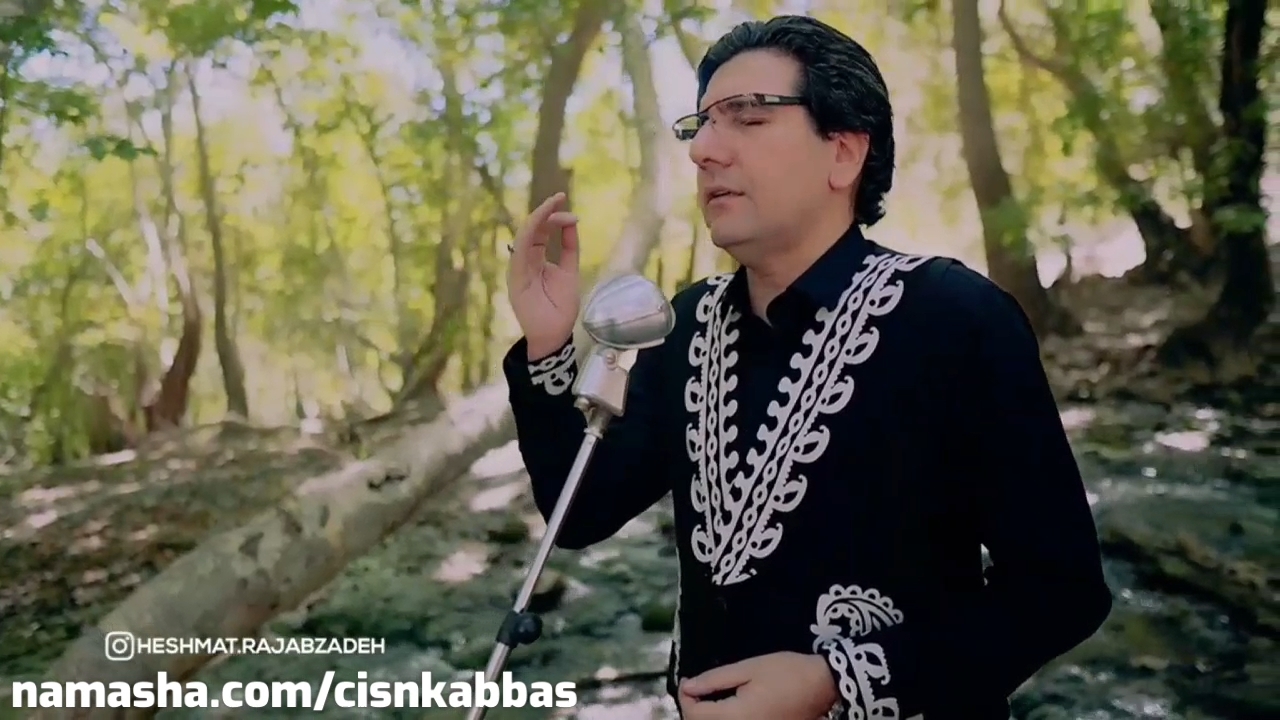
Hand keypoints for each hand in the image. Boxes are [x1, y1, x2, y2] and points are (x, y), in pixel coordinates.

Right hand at [507, 192, 580, 359]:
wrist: (555, 334)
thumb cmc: (561, 307)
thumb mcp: (569, 271)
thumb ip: (568, 247)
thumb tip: (571, 221)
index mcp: (535, 259)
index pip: (540, 232)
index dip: (553, 217)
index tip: (570, 211)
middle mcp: (524, 261)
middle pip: (531, 230)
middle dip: (545, 211)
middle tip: (560, 197)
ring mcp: (518, 269)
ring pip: (523, 236)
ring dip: (537, 218)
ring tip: (552, 203)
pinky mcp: (516, 278)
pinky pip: (519, 251)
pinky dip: (528, 234)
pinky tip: (539, 220)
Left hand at [678, 652, 838, 719]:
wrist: (822, 685)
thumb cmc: (786, 671)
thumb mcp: (748, 668)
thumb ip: (714, 680)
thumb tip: (688, 687)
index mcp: (737, 717)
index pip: (695, 715)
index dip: (685, 699)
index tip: (687, 682)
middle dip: (694, 710)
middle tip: (696, 690)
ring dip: (708, 718)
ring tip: (709, 699)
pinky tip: (727, 709)